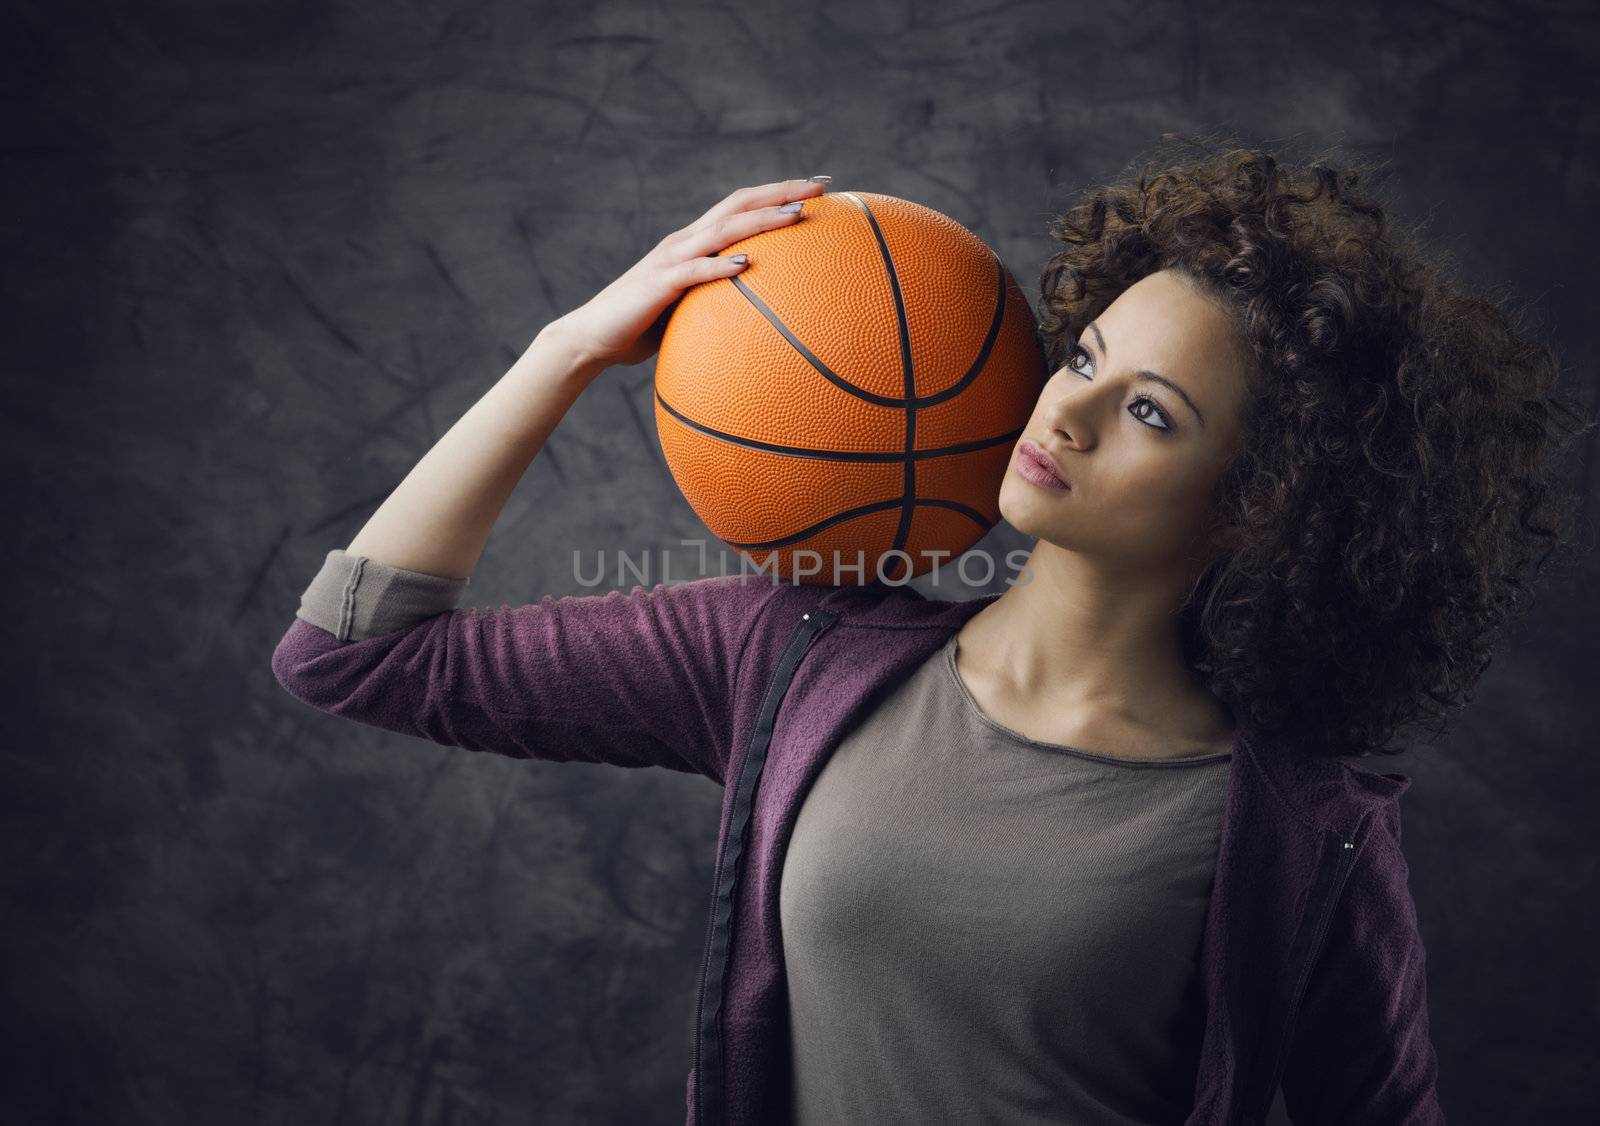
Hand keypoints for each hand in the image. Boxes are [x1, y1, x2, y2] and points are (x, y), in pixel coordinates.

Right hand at [553, 177, 828, 369]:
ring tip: (796, 215)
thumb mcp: (689, 309)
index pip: (741, 206)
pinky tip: (746, 263)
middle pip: (739, 204)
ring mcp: (670, 259)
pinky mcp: (658, 284)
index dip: (777, 193)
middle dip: (782, 191)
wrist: (591, 337)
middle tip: (822, 185)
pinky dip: (720, 266)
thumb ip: (718, 301)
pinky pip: (694, 271)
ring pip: (723, 229)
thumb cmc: (642, 328)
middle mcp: (684, 241)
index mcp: (693, 242)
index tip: (817, 187)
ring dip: (761, 220)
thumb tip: (758, 314)